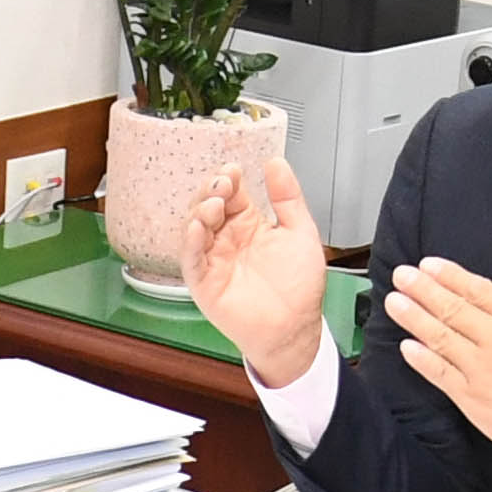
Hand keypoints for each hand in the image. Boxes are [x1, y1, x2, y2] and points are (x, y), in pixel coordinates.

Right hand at [184, 154, 336, 388]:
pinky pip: (191, 259)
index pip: (232, 194)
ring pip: (195, 229)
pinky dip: (191, 242)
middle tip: (223, 184)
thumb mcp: (300, 232)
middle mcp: (228, 240)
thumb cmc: (299, 288)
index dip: (229, 180)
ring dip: (200, 212)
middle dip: (212, 192)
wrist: (295, 327)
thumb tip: (276, 163)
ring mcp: (214, 260)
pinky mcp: (204, 282)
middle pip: (209, 206)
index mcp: (249, 225)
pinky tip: (198, 228)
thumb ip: (288, 198)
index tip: (233, 170)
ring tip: (214, 204)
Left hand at [383, 259, 491, 456]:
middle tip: (402, 275)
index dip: (451, 276)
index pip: (479, 290)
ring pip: (440, 337)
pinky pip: (440, 374)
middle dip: (423, 289)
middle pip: (453, 308)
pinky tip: (406, 346)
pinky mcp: (472, 399)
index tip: (429, 265)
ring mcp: (481, 369)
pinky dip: (421, 359)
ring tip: (394, 301)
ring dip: (414, 317)